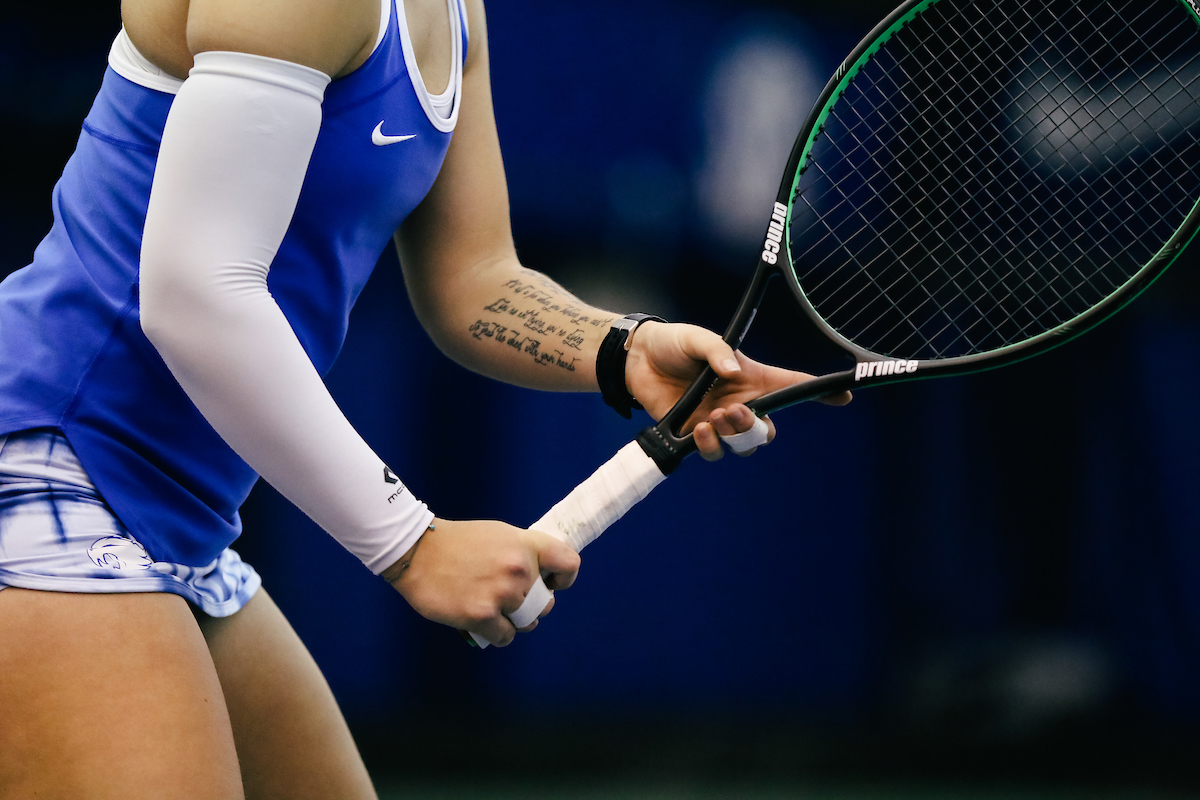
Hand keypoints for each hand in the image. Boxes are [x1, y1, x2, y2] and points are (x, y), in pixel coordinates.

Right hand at [382, 518, 579, 645]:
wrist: (416, 551)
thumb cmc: (457, 543)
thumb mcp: (499, 535)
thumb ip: (522, 553)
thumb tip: (541, 577)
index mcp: (525, 544)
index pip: (569, 563)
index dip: (564, 579)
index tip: (551, 584)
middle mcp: (519, 568)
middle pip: (546, 603)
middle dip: (532, 606)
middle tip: (510, 601)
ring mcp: (501, 593)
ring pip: (527, 622)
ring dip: (515, 622)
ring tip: (498, 614)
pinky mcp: (482, 615)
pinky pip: (506, 636)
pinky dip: (498, 634)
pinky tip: (485, 624)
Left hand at [624, 322, 850, 460]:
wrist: (638, 359)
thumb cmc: (675, 343)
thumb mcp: (698, 338)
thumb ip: (717, 352)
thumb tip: (734, 373)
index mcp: (751, 377)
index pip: (793, 386)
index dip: (821, 392)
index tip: (845, 396)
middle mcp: (740, 402)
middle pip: (767, 429)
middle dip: (755, 427)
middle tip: (732, 412)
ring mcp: (718, 422)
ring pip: (744, 446)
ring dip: (732, 437)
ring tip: (711, 419)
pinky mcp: (694, 435)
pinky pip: (713, 452)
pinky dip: (709, 445)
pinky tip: (697, 428)